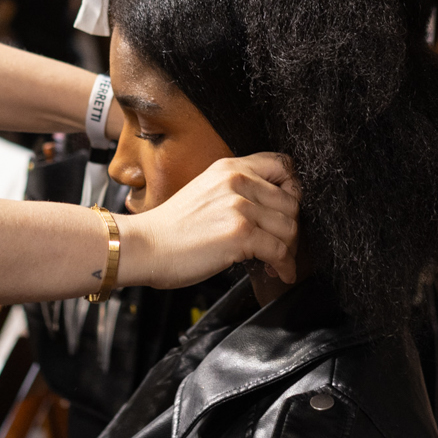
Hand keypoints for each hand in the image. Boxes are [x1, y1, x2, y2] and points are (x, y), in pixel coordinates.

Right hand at [122, 152, 300, 284]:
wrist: (145, 246)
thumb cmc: (171, 227)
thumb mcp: (205, 191)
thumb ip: (236, 190)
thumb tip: (268, 208)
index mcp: (230, 168)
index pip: (282, 164)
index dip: (293, 188)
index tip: (290, 209)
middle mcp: (238, 182)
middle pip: (291, 201)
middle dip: (292, 227)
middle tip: (285, 243)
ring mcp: (240, 207)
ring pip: (289, 227)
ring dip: (289, 249)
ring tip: (280, 261)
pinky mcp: (241, 234)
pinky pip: (279, 251)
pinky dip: (284, 266)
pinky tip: (280, 273)